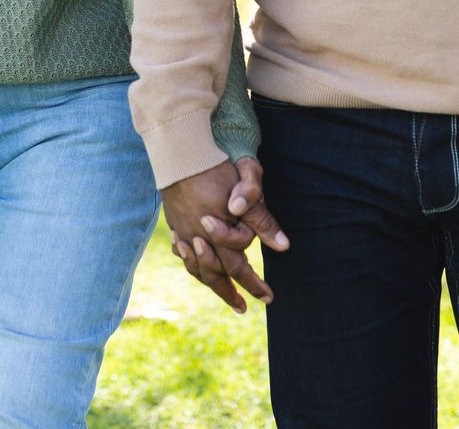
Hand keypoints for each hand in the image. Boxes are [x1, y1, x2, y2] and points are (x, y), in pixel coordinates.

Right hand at [161, 157, 287, 313]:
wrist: (179, 149)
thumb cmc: (216, 165)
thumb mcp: (247, 187)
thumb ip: (262, 218)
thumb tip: (283, 246)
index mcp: (219, 231)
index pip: (239, 266)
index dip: (254, 284)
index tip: (268, 297)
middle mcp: (198, 236)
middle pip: (215, 274)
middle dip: (231, 294)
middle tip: (243, 309)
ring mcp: (183, 230)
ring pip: (196, 267)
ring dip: (212, 284)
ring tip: (224, 294)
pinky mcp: (174, 222)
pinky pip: (182, 253)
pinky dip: (191, 264)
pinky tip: (197, 267)